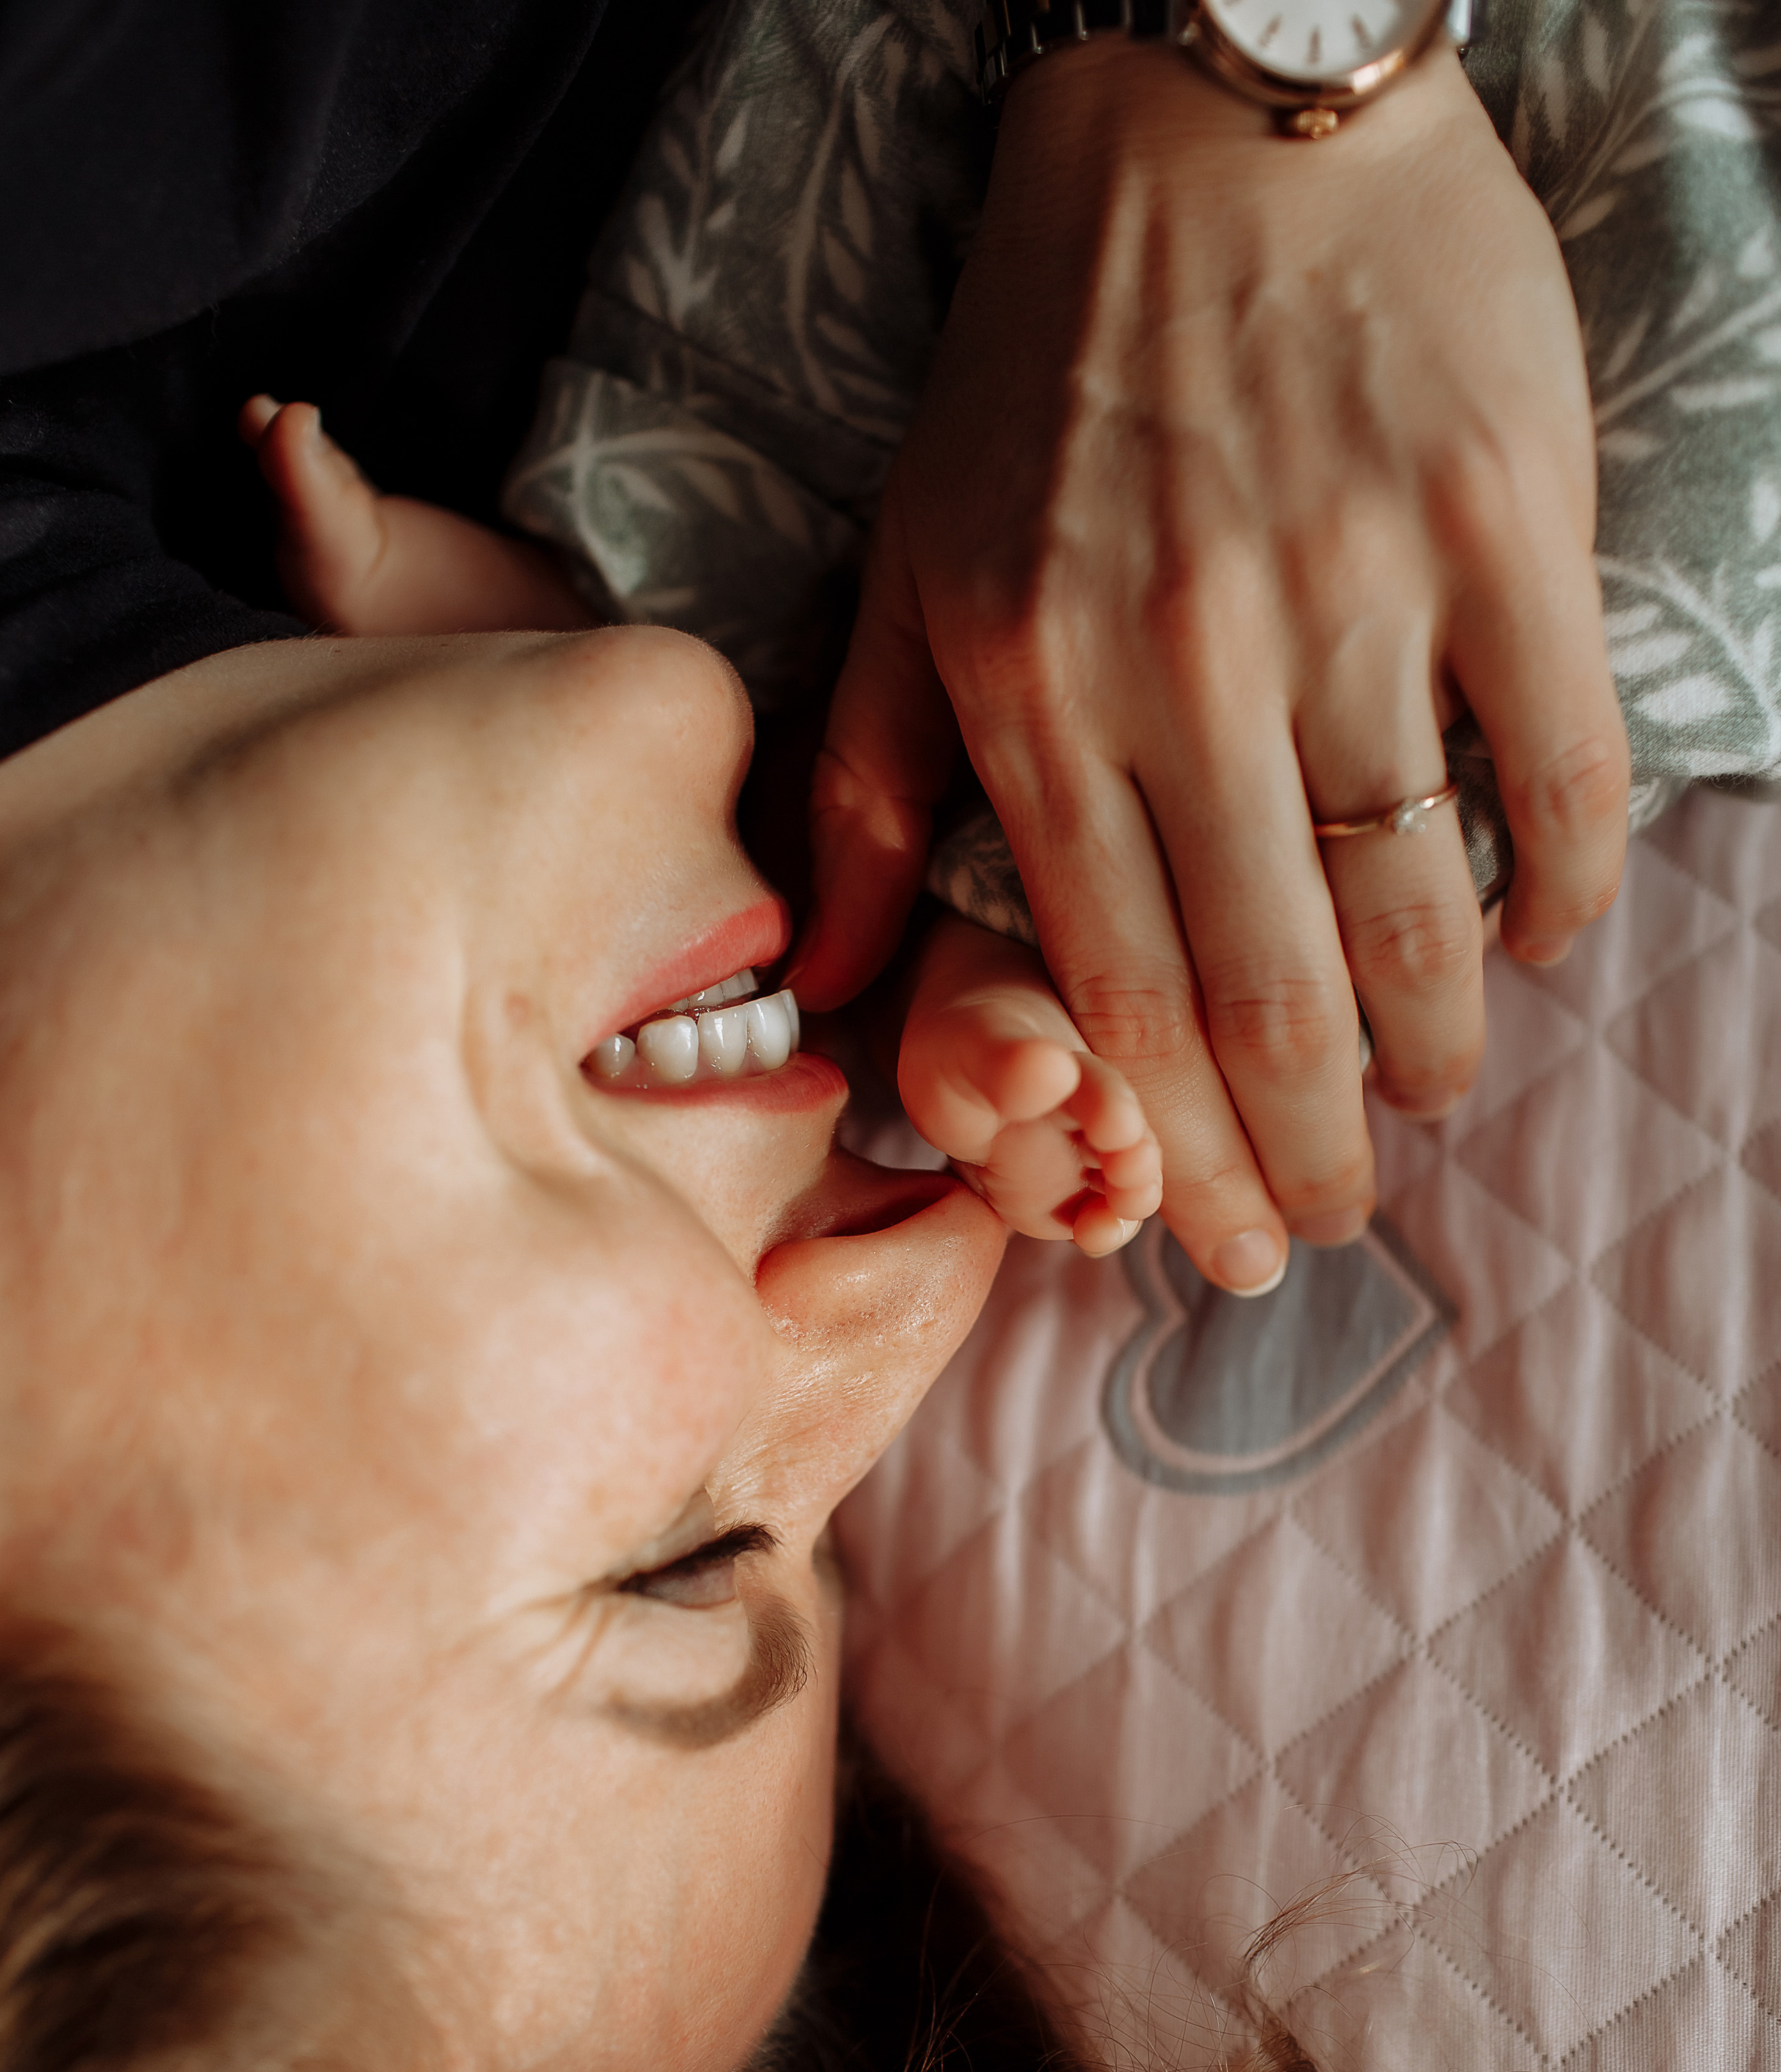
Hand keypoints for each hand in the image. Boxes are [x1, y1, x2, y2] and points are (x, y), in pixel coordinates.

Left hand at [799, 39, 1628, 1290]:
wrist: (1218, 107)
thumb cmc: (1048, 367)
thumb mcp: (908, 563)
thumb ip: (862, 779)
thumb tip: (824, 980)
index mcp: (1036, 691)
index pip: (1116, 991)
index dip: (1175, 1147)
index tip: (1211, 1243)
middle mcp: (1188, 662)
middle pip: (1269, 987)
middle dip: (1302, 1147)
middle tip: (1324, 1225)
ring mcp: (1353, 590)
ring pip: (1413, 901)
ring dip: (1430, 1042)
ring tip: (1424, 1099)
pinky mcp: (1496, 518)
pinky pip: (1551, 762)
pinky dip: (1554, 883)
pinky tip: (1534, 943)